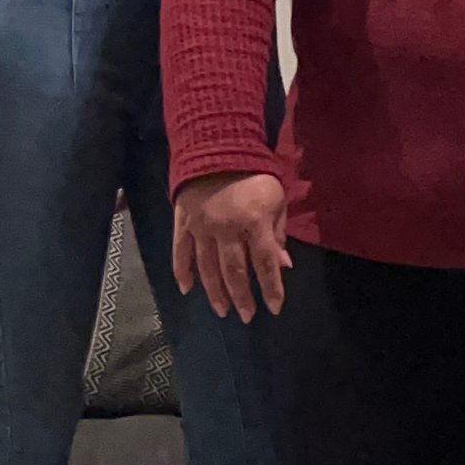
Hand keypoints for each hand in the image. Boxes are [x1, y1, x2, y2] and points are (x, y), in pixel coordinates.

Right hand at [173, 170, 289, 322]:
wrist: (216, 147)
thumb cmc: (254, 174)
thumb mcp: (276, 199)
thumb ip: (278, 234)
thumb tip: (284, 265)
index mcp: (254, 222)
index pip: (266, 263)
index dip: (272, 288)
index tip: (275, 308)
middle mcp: (227, 229)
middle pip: (235, 271)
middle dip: (242, 297)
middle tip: (246, 316)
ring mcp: (202, 228)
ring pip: (208, 268)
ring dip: (215, 292)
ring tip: (222, 311)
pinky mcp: (183, 223)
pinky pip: (181, 252)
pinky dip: (182, 272)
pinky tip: (187, 290)